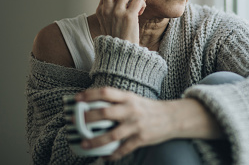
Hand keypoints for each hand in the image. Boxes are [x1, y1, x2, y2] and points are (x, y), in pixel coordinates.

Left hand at [75, 87, 224, 160]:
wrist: (172, 117)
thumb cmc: (148, 108)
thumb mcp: (134, 99)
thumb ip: (117, 102)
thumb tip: (93, 105)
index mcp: (128, 97)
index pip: (105, 92)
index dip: (89, 95)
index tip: (76, 99)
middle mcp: (131, 110)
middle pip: (105, 113)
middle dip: (86, 119)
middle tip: (74, 122)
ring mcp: (136, 125)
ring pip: (111, 135)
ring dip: (95, 141)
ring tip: (84, 144)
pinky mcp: (141, 139)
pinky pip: (123, 149)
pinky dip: (112, 155)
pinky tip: (104, 158)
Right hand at [96, 0, 145, 44]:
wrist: (121, 54)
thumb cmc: (119, 38)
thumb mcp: (110, 23)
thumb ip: (114, 9)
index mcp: (101, 10)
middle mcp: (106, 9)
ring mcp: (116, 12)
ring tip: (140, 0)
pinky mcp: (128, 16)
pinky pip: (138, 0)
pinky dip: (142, 3)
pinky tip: (142, 10)